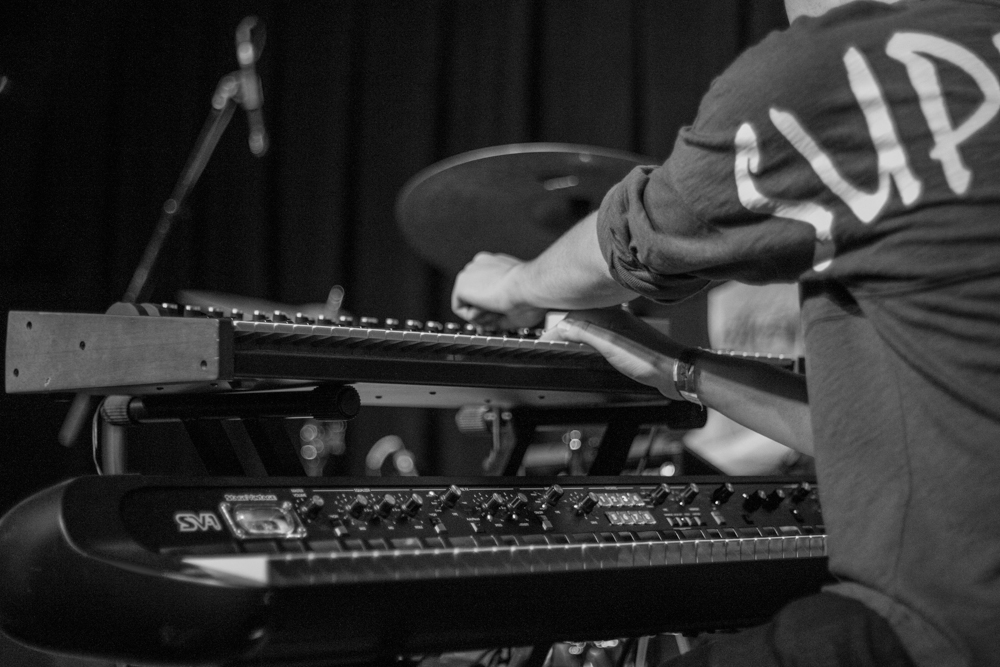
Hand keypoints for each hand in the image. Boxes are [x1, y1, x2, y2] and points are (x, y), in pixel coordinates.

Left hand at [451, 252, 547, 328]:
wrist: (529, 286)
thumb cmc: (532, 293)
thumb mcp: (517, 302)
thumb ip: (500, 312)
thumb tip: (490, 325)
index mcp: (497, 264)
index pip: (486, 287)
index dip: (492, 306)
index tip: (502, 313)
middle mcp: (482, 265)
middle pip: (475, 296)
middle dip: (486, 311)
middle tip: (502, 313)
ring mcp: (470, 272)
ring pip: (468, 304)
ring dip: (483, 314)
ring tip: (499, 308)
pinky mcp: (461, 284)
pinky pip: (460, 309)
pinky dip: (474, 316)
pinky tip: (489, 308)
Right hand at [541, 308, 688, 400]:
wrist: (675, 371)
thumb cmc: (649, 359)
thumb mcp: (610, 346)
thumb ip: (585, 333)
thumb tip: (563, 327)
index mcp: (610, 315)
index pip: (574, 315)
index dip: (557, 328)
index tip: (545, 340)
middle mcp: (615, 317)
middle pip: (582, 315)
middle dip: (564, 323)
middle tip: (549, 338)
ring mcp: (622, 328)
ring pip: (591, 323)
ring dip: (576, 329)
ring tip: (562, 339)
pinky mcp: (627, 339)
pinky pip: (601, 332)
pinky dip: (588, 336)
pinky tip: (588, 345)